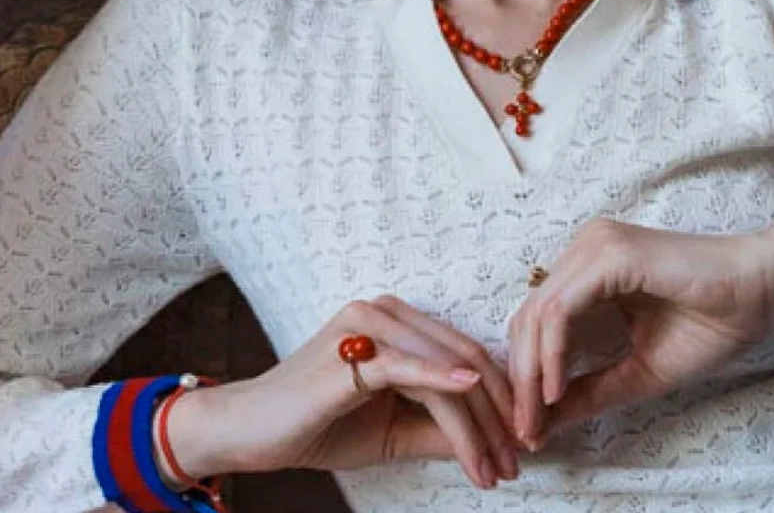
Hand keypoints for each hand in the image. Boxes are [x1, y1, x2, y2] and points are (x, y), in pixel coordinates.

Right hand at [168, 296, 520, 489]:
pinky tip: (469, 390)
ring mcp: (367, 325)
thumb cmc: (320, 425)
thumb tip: (496, 443)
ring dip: (476, 421)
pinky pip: (406, 366)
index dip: (499, 400)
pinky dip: (441, 380)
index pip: (465, 356)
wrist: (251, 432)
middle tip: (517, 460)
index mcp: (398, 322)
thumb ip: (440, 429)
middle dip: (497, 414)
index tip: (519, 445)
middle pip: (463, 359)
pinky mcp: (351, 351)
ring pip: (443, 369)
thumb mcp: (394, 430)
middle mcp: (386, 312)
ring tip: (495, 463)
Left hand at [506, 218, 773, 448]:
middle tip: (526, 430)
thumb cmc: (712, 323)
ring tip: (538, 417)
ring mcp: (596, 246)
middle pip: (527, 315)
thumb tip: (542, 424)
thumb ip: (591, 390)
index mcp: (589, 266)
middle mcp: (586, 248)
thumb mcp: (640, 369)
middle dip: (522, 378)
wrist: (762, 291)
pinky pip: (562, 307)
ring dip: (532, 371)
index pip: (537, 318)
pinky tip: (557, 388)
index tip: (529, 427)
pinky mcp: (611, 255)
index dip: (526, 373)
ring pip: (538, 312)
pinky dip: (553, 352)